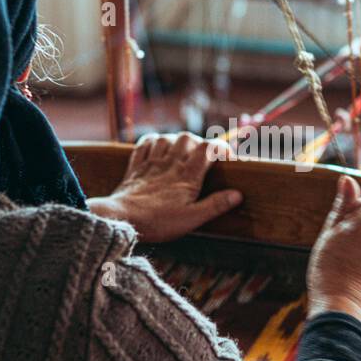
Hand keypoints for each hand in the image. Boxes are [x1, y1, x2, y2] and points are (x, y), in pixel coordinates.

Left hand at [88, 132, 241, 242]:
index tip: (227, 158)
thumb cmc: (158, 221)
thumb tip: (237, 194)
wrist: (123, 218)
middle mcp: (169, 164)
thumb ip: (215, 205)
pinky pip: (144, 145)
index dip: (220, 148)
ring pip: (166, 139)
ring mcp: (151, 163)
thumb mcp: (192, 218)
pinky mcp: (135, 167)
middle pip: (187, 138)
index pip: (207, 148)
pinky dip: (152, 142)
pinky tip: (157, 148)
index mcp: (187, 175)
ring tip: (182, 153)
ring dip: (176, 141)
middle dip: (199, 143)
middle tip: (204, 157)